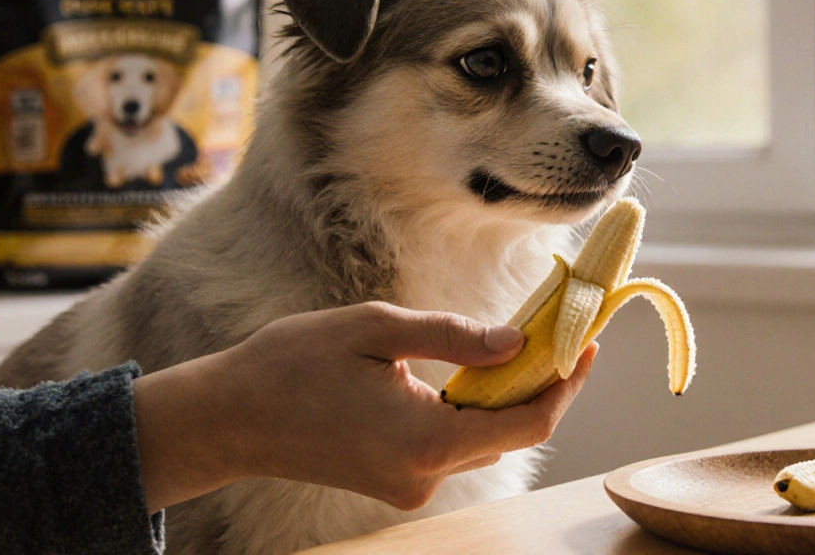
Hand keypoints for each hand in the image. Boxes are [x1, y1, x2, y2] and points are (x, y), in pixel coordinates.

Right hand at [133, 302, 596, 511]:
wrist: (227, 419)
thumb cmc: (291, 365)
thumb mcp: (375, 330)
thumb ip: (454, 337)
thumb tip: (518, 342)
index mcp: (426, 441)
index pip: (528, 421)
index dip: (566, 383)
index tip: (587, 342)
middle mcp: (425, 475)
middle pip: (511, 430)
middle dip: (542, 382)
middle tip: (559, 329)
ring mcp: (410, 484)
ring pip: (483, 436)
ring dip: (506, 393)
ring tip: (521, 340)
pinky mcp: (396, 481)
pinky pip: (453, 442)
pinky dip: (472, 408)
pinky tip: (474, 370)